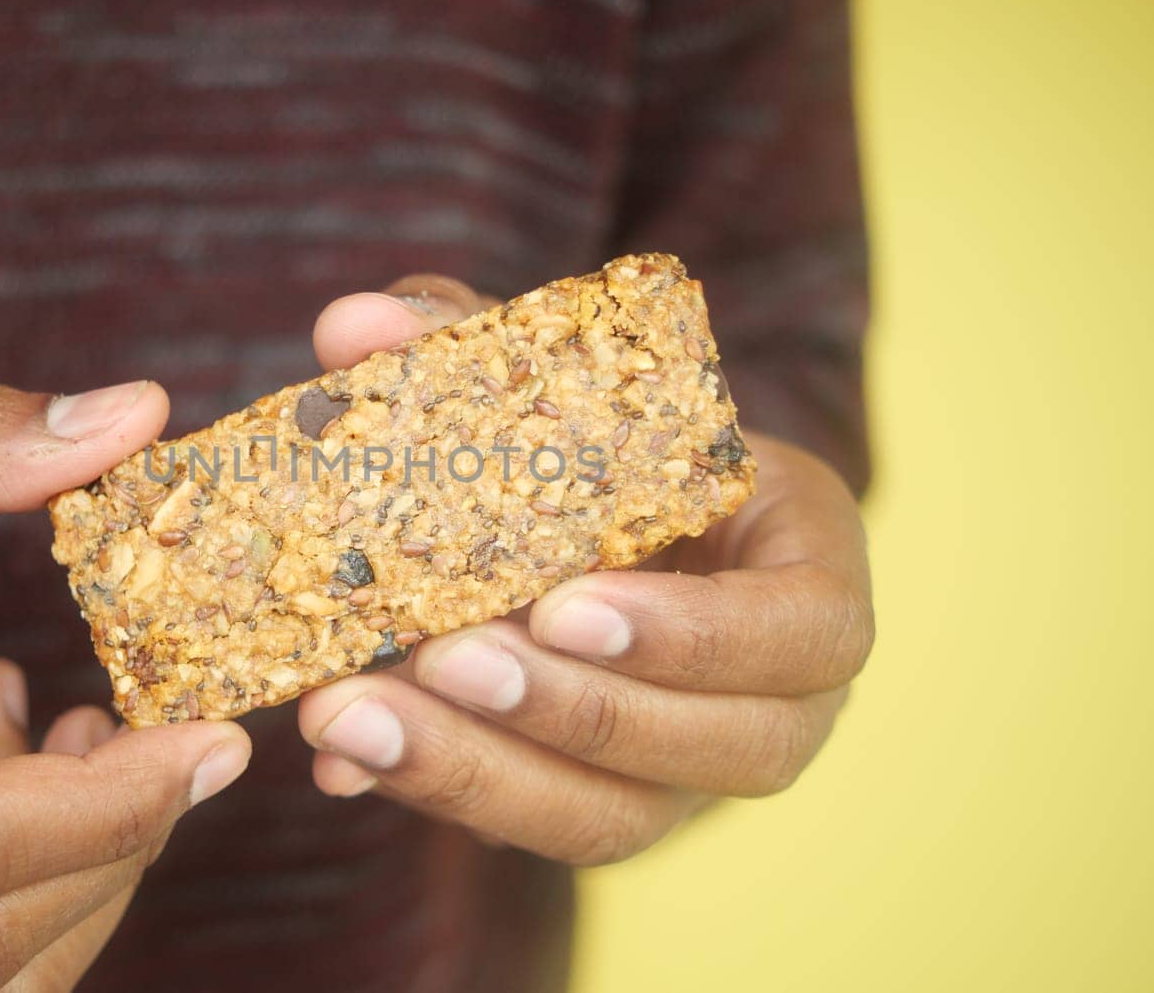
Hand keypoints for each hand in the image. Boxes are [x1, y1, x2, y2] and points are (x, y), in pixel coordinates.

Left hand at [296, 279, 873, 863]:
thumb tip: (349, 324)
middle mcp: (780, 697)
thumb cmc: (616, 441)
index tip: (564, 603)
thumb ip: (475, 342)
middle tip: (438, 657)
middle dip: (568, 710)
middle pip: (715, 749)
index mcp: (810, 574)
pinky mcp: (606, 806)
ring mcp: (695, 772)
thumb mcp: (573, 384)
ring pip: (615, 817)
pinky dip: (435, 790)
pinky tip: (342, 759)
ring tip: (352, 718)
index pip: (805, 630)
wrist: (615, 524)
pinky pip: (534, 828)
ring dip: (480, 771)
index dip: (694, 635)